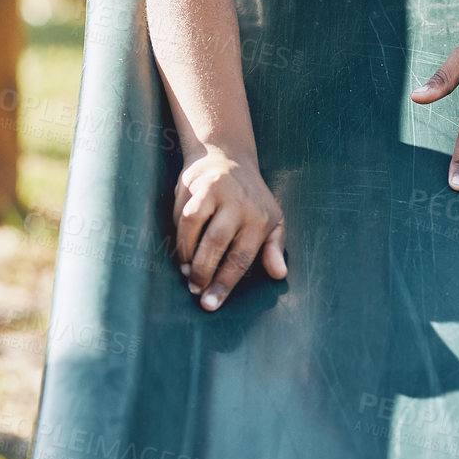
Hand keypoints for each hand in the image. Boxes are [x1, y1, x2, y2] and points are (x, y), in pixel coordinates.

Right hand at [173, 148, 286, 309]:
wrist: (227, 154)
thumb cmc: (252, 198)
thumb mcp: (273, 219)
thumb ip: (275, 248)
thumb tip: (280, 274)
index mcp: (260, 217)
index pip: (241, 257)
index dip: (224, 283)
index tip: (210, 304)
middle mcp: (238, 202)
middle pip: (216, 243)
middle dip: (202, 272)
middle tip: (194, 291)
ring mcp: (214, 190)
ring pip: (193, 226)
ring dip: (186, 253)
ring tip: (185, 272)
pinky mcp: (193, 184)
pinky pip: (181, 214)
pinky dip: (178, 235)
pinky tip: (181, 250)